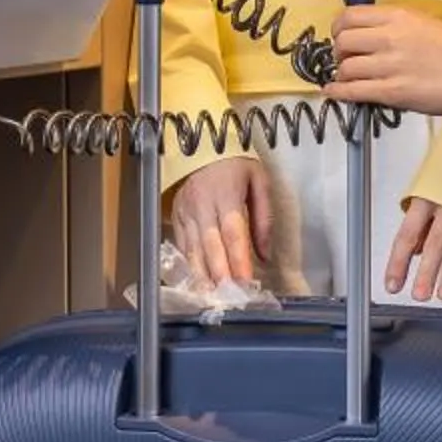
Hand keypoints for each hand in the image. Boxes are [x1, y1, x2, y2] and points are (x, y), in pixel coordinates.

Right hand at [168, 157, 271, 288]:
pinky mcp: (175, 216)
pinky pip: (182, 244)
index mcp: (226, 194)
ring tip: (211, 296)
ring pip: (193, 249)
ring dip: (202, 275)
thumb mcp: (259, 181)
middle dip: (220, 273)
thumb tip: (265, 254)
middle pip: (211, 245)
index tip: (246, 281)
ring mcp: (185, 211)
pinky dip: (189, 264)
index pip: (233, 233)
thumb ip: (263, 218)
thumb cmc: (235, 163)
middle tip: (228, 296)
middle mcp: (202, 205)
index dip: (239, 259)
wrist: (202, 145)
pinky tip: (196, 280)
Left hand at [326, 8, 441, 120]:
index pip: (351, 15)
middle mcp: (389, 37)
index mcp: (399, 16)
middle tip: (345, 59)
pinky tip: (333, 92)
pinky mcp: (392, 92)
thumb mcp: (427, 24)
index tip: (340, 35)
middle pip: (343, 41)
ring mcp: (389, 65)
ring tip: (347, 78)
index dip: (339, 27)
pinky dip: (338, 92)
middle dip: (338, 52)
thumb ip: (397, 26)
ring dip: (342, 74)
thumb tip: (372, 33)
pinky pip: (352, 91)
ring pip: (345, 68)